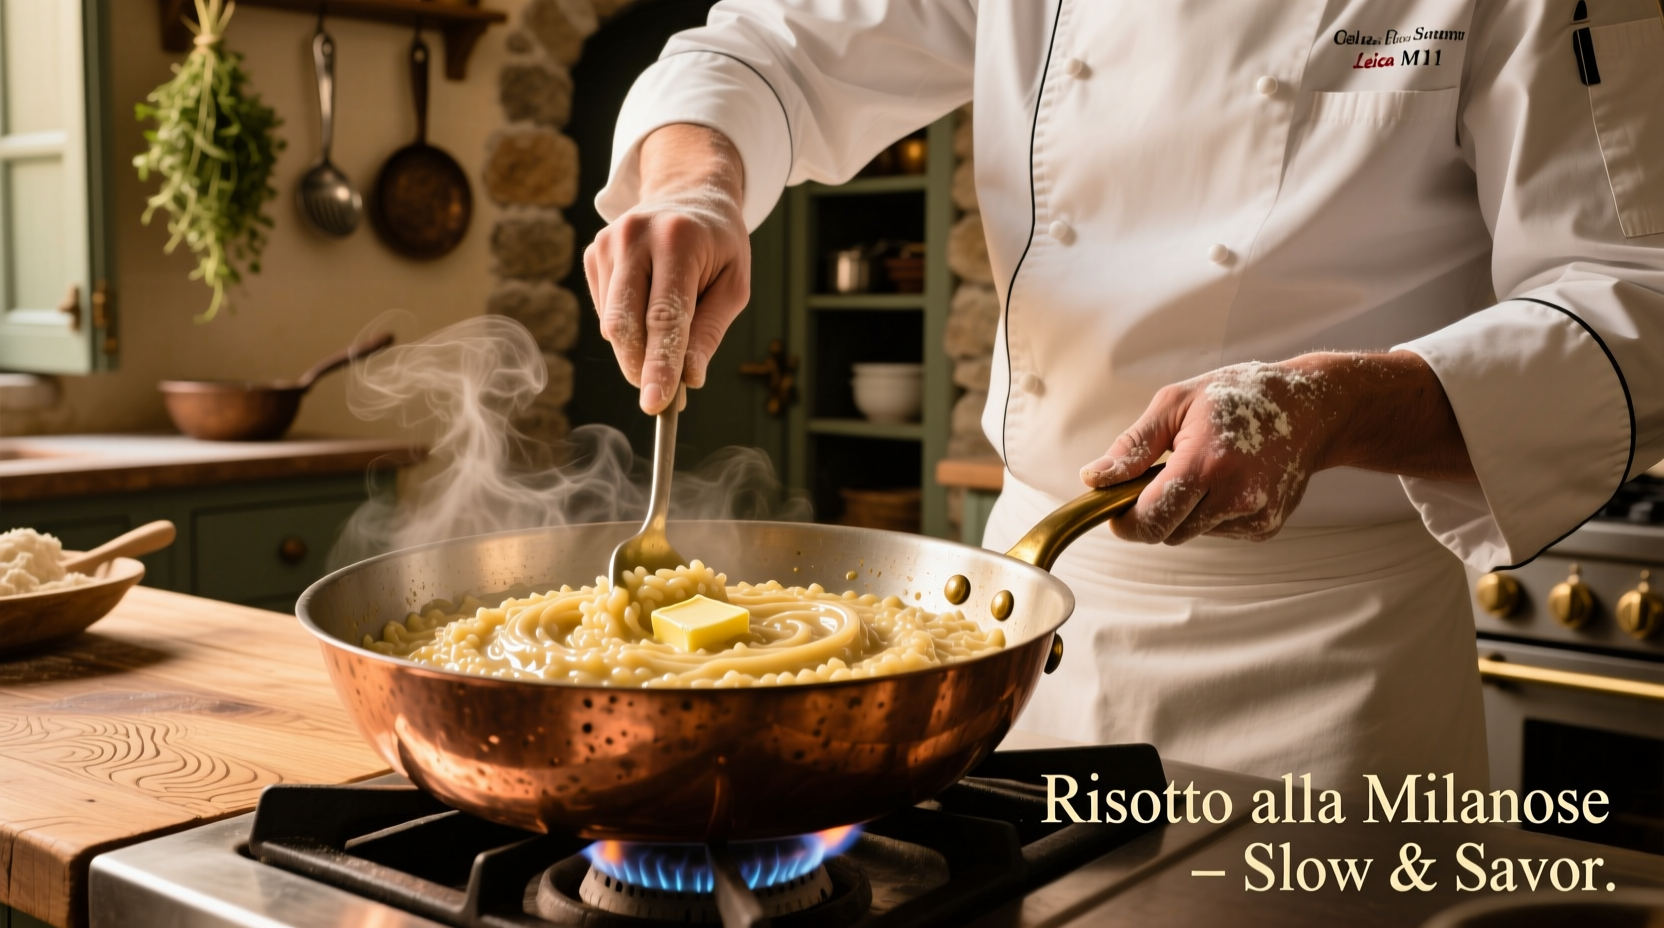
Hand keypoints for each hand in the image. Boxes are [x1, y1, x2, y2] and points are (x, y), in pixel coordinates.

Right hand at [584, 124, 748, 413]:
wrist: (687, 194)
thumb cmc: (718, 246)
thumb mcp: (734, 285)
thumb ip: (709, 332)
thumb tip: (688, 379)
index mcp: (678, 240)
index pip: (664, 316)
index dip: (659, 365)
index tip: (655, 404)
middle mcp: (636, 237)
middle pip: (626, 324)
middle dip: (641, 368)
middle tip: (663, 397)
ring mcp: (608, 243)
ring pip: (612, 326)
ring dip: (636, 352)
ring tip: (665, 345)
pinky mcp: (593, 254)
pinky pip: (605, 313)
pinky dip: (628, 329)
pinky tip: (649, 309)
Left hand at [1080, 351, 1475, 544]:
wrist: (1312, 409)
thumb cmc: (1237, 398)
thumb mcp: (1176, 403)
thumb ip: (1132, 446)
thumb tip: (1093, 479)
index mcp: (1207, 463)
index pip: (1150, 519)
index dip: (1124, 519)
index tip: (1114, 505)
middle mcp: (1236, 496)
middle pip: (1166, 533)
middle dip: (1150, 512)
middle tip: (1159, 475)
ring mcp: (1255, 516)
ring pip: (1189, 534)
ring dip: (1181, 511)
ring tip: (1201, 469)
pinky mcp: (1266, 528)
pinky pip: (1216, 532)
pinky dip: (1209, 513)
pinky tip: (1226, 481)